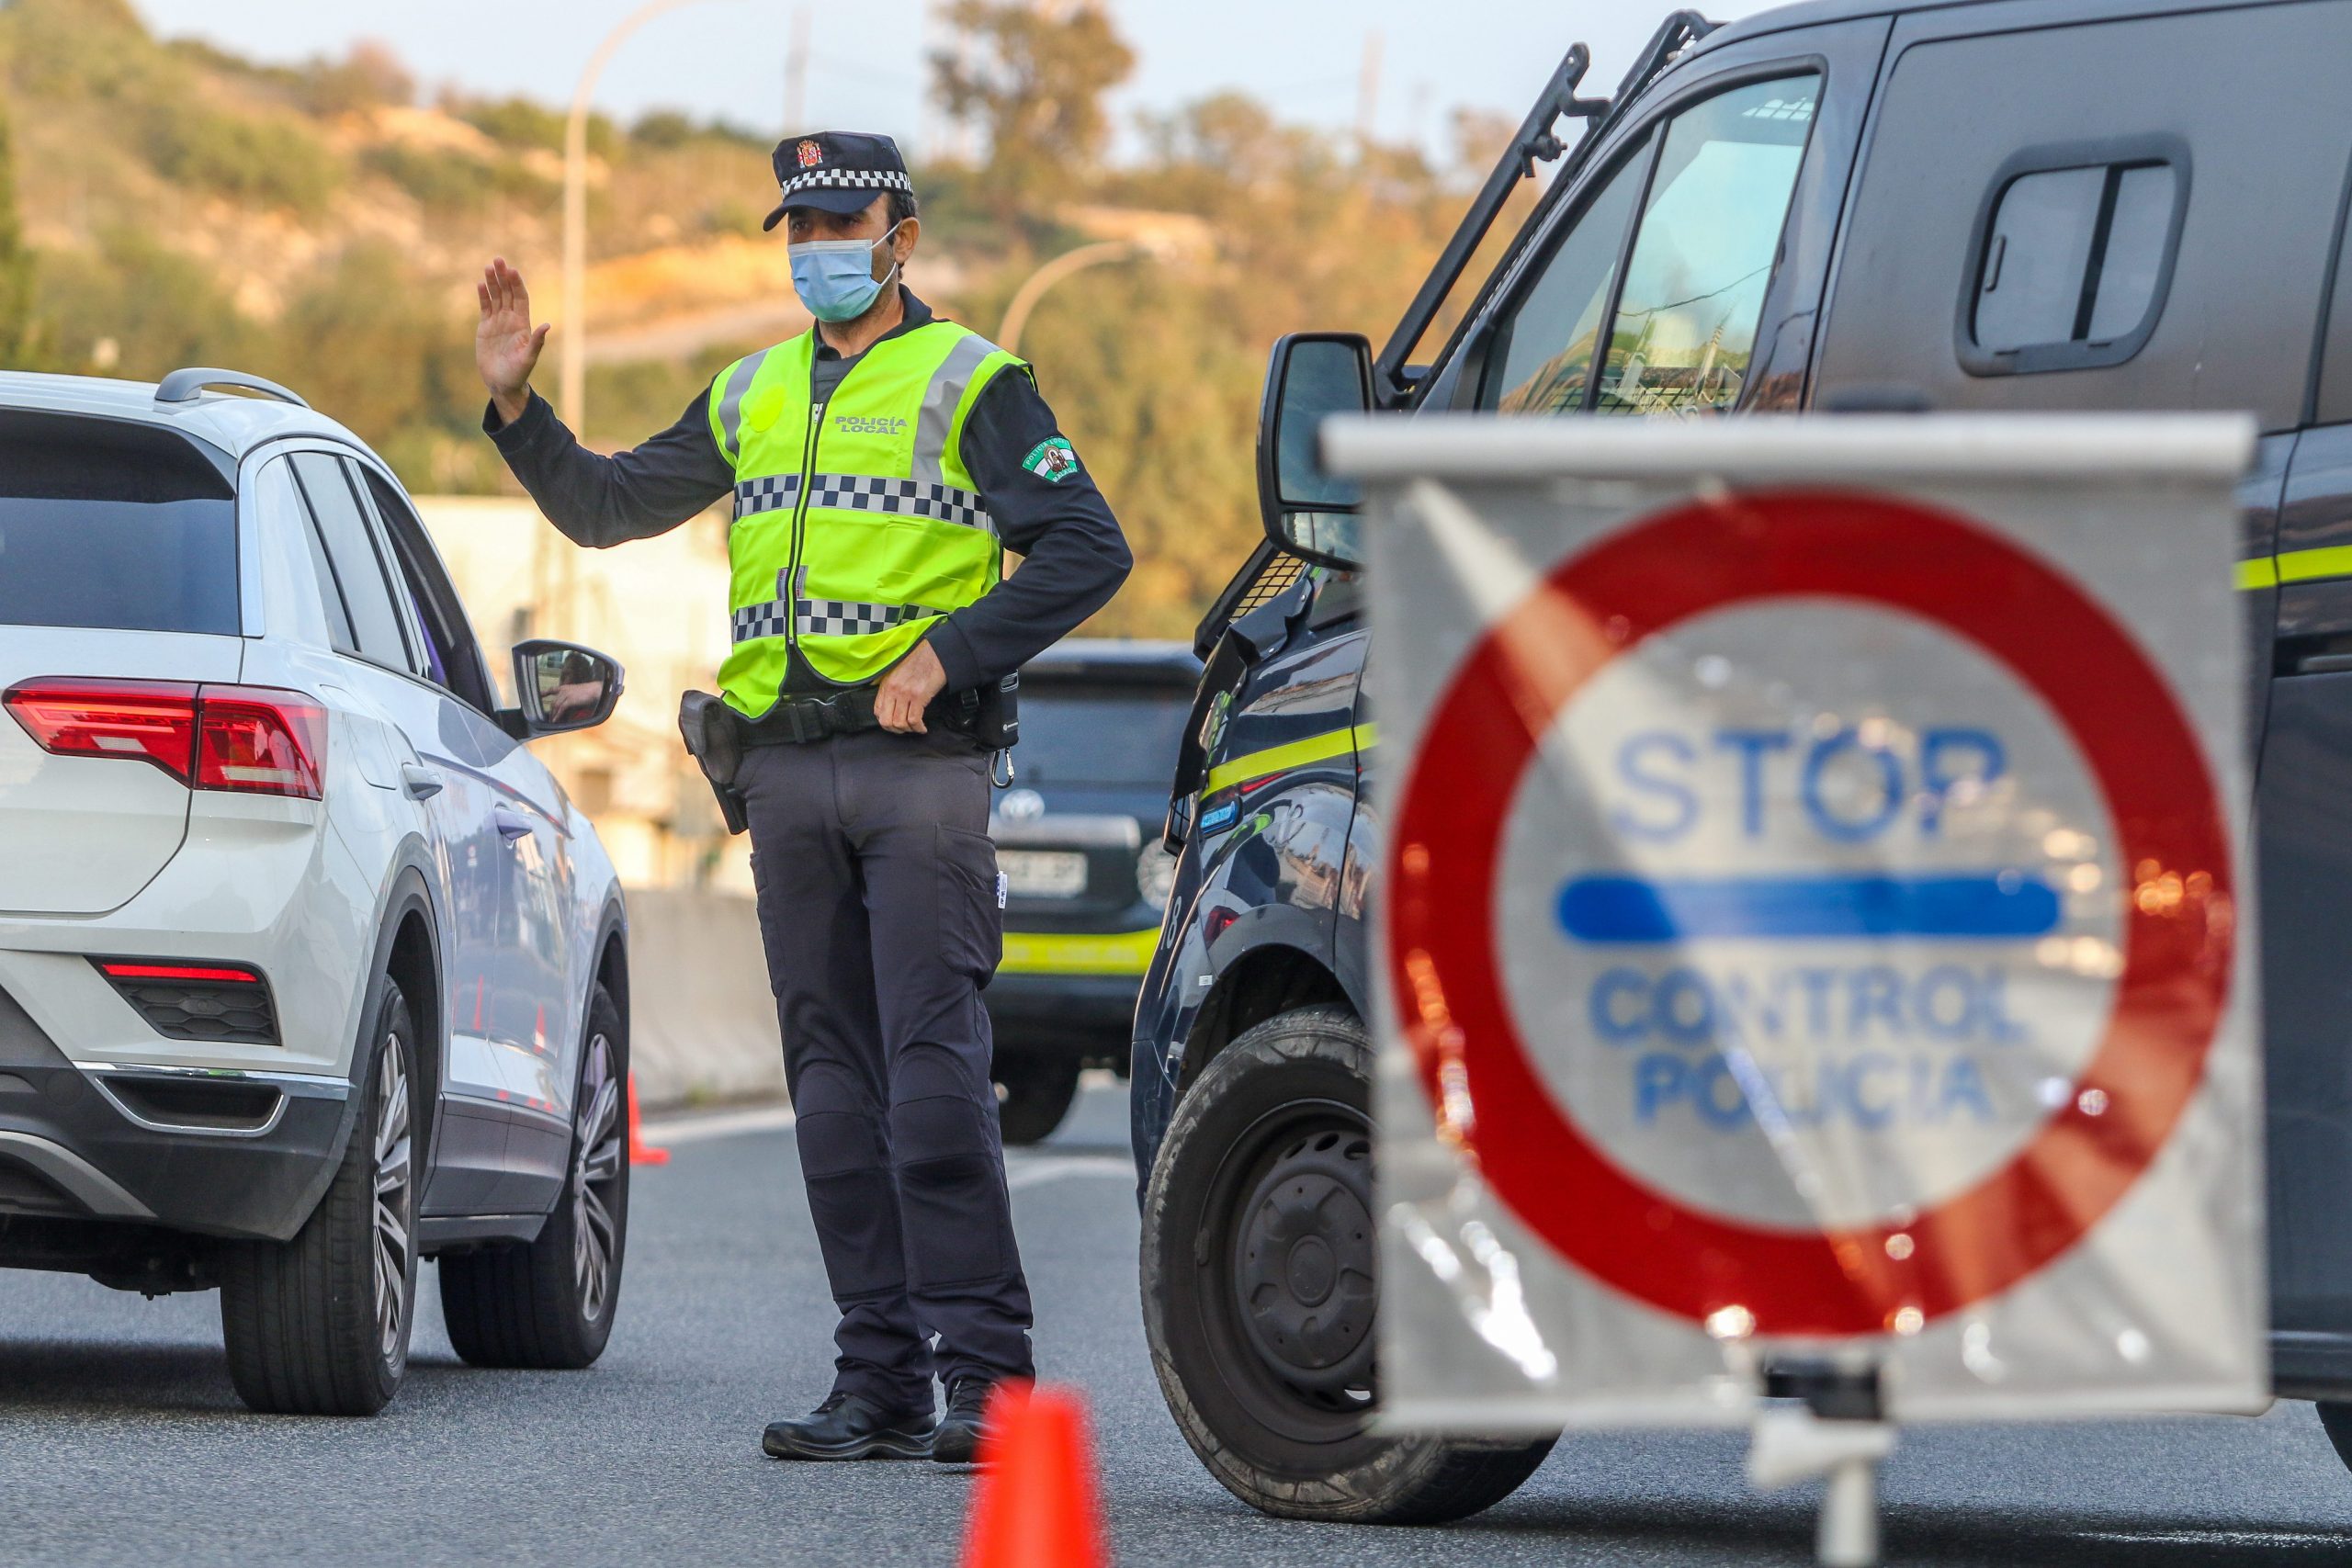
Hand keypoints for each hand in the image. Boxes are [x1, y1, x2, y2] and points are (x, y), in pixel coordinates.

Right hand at [476, 257, 550, 425]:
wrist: (502, 383)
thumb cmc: (518, 373)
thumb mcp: (528, 358)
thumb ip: (537, 342)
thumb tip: (547, 325)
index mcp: (523, 324)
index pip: (520, 298)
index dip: (516, 284)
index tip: (512, 271)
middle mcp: (511, 320)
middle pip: (507, 293)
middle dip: (503, 277)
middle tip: (498, 260)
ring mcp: (498, 322)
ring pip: (495, 297)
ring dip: (492, 282)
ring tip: (488, 266)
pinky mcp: (486, 328)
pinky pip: (485, 307)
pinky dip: (483, 296)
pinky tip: (480, 284)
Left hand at [874, 641, 947, 734]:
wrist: (936, 653)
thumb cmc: (920, 661)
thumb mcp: (899, 672)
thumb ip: (892, 686)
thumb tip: (892, 703)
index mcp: (887, 684)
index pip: (877, 711)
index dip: (886, 722)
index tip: (895, 724)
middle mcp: (893, 689)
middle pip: (886, 721)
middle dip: (896, 730)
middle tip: (905, 730)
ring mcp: (905, 693)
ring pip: (899, 723)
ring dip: (908, 730)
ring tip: (915, 728)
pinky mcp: (918, 696)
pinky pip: (914, 720)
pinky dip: (918, 728)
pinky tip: (922, 727)